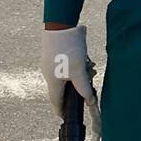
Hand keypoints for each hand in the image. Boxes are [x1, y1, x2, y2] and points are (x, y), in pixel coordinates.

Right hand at [41, 25, 101, 140]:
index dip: (62, 111)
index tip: (66, 117)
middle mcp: (50, 73)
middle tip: (89, 83)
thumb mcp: (78, 70)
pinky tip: (87, 59)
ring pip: (69, 74)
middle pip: (65, 88)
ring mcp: (52, 62)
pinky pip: (69, 64)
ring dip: (81, 74)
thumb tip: (89, 100)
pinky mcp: (57, 53)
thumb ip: (84, 87)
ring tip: (90, 68)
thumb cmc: (67, 48)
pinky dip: (78, 64)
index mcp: (52, 81)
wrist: (61, 23)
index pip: (56, 102)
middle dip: (78, 88)